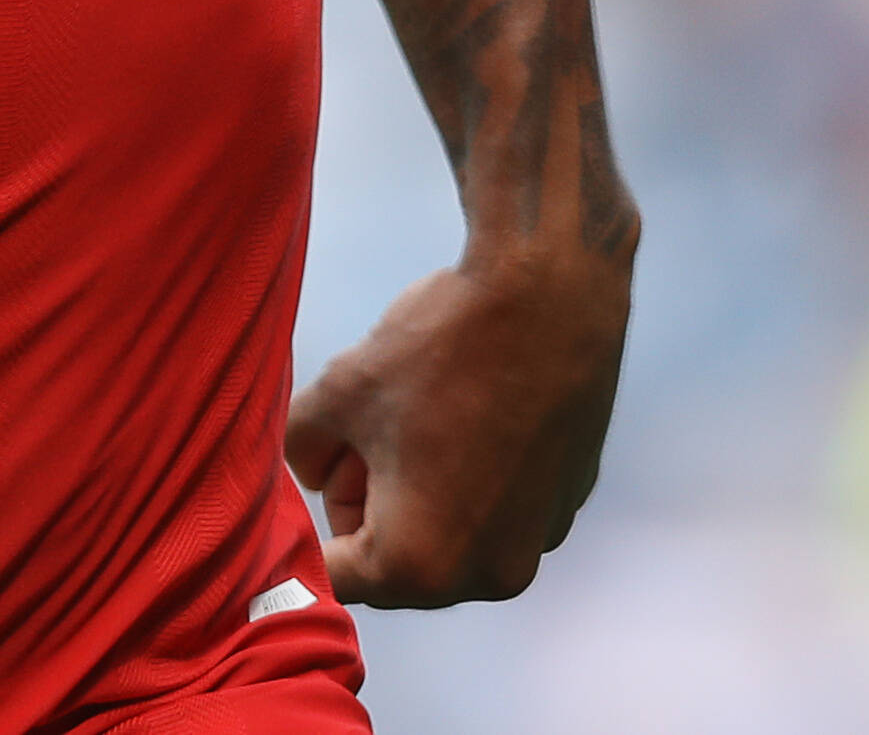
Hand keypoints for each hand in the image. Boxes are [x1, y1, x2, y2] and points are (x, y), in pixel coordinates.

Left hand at [284, 252, 629, 605]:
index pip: (335, 577)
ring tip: (416, 419)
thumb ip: (301, 449)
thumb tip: (312, 475)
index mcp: (420, 564)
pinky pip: (494, 513)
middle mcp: (487, 575)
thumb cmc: (440, 346)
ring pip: (447, 539)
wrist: (551, 291)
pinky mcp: (567, 504)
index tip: (309, 482)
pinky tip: (469, 414)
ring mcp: (537, 542)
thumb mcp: (340, 391)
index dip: (307, 528)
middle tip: (360, 437)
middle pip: (395, 566)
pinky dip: (470, 483)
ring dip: (418, 497)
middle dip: (366, 509)